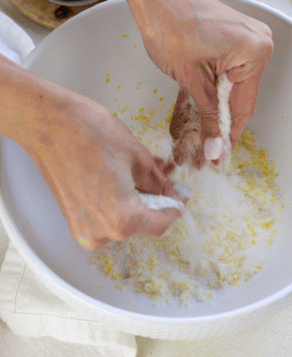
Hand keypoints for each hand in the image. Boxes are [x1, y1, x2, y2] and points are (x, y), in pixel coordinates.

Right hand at [27, 89, 185, 250]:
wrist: (46, 123)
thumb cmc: (87, 134)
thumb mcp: (137, 157)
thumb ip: (159, 183)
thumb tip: (172, 194)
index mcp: (123, 220)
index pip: (160, 223)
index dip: (174, 208)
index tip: (180, 197)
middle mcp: (103, 234)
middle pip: (141, 224)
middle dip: (154, 203)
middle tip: (162, 180)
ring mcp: (84, 230)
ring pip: (123, 222)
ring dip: (135, 202)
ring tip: (137, 175)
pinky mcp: (73, 221)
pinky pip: (104, 219)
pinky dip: (116, 203)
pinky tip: (118, 180)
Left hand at [127, 0, 273, 167]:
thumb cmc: (169, 24)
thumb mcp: (191, 80)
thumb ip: (209, 117)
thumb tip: (216, 150)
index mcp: (254, 53)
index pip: (244, 107)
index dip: (229, 137)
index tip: (219, 160)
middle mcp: (258, 45)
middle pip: (239, 99)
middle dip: (221, 128)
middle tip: (207, 156)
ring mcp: (248, 40)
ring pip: (232, 90)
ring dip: (216, 113)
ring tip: (202, 141)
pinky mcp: (235, 40)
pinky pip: (228, 75)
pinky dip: (214, 93)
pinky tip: (203, 114)